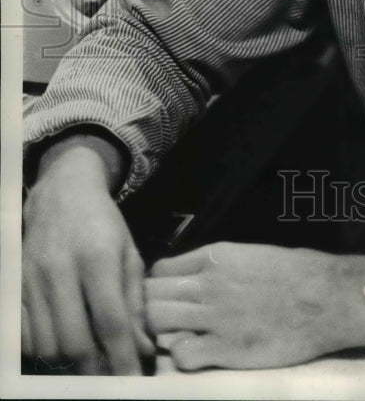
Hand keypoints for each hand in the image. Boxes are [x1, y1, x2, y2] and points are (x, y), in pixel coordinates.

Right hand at [22, 145, 153, 374]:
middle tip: (110, 377)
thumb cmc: (103, 223)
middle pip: (73, 341)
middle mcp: (60, 271)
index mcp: (97, 259)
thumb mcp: (129, 253)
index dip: (123, 357)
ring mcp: (32, 281)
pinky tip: (61, 343)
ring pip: (47, 345)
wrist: (63, 192)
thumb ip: (135, 301)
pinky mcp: (14, 288)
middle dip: (94, 369)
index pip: (110, 322)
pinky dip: (43, 350)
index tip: (133, 380)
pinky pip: (23, 337)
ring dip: (69, 364)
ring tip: (89, 361)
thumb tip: (142, 348)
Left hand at [145, 242, 364, 370]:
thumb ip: (220, 265)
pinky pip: (181, 355)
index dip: (159, 285)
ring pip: (157, 321)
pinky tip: (197, 353)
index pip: (160, 270)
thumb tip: (198, 277)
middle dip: (152, 308)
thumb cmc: (299, 272)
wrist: (328, 298)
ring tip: (178, 336)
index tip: (167, 297)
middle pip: (150, 295)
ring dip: (161, 331)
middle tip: (166, 321)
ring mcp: (214, 317)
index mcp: (215, 256)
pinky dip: (181, 356)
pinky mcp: (225, 349)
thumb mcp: (253, 254)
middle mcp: (208, 283)